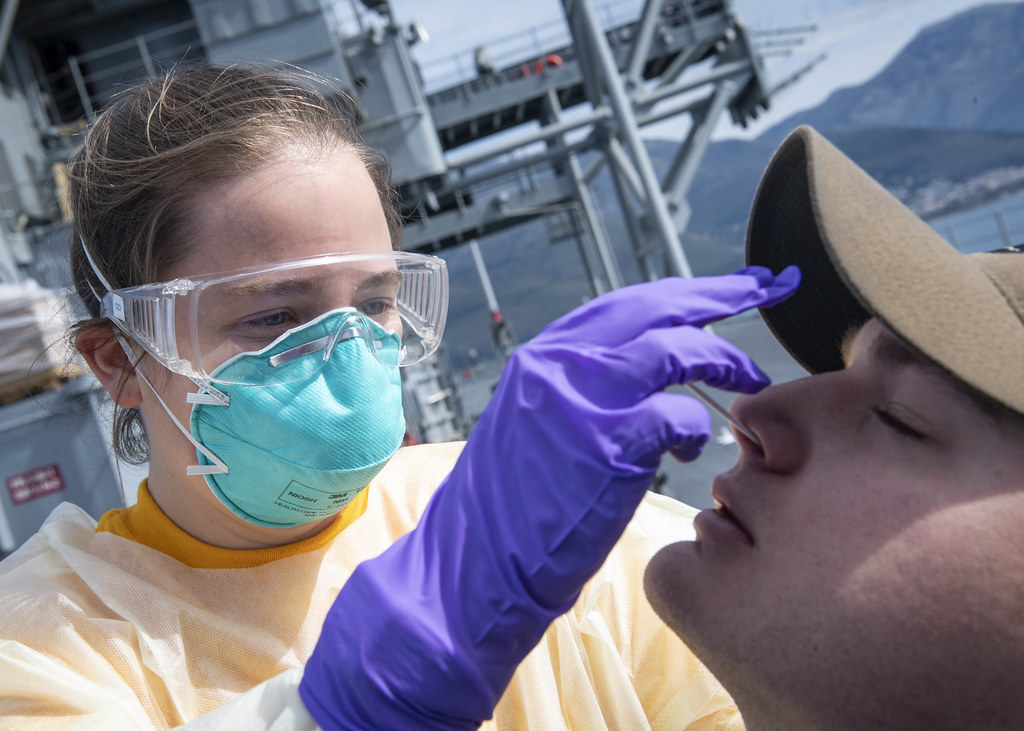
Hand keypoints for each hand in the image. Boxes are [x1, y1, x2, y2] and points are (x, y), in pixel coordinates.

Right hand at [299, 266, 799, 729]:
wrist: (473, 566)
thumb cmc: (512, 507)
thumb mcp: (536, 423)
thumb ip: (582, 387)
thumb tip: (643, 368)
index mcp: (544, 356)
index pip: (627, 303)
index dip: (685, 292)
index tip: (730, 286)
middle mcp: (558, 362)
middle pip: (658, 305)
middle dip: (722, 294)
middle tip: (767, 288)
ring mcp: (580, 399)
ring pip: (675, 346)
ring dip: (724, 359)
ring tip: (750, 379)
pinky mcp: (605, 444)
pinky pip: (677, 415)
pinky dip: (696, 429)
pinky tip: (692, 450)